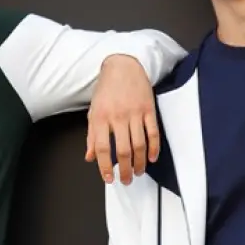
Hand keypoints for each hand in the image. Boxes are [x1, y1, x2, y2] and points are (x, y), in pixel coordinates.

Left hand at [86, 55, 159, 184]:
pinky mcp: (149, 109)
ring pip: (139, 145)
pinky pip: (153, 133)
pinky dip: (154, 148)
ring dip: (139, 163)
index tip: (108, 178)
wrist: (123, 65)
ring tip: (138, 172)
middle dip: (125, 170)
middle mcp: (118, 116)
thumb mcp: (93, 111)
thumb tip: (90, 156)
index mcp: (101, 117)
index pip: (103, 148)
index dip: (105, 166)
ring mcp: (135, 113)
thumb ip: (91, 136)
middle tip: (126, 180)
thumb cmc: (107, 88)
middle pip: (123, 150)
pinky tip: (151, 158)